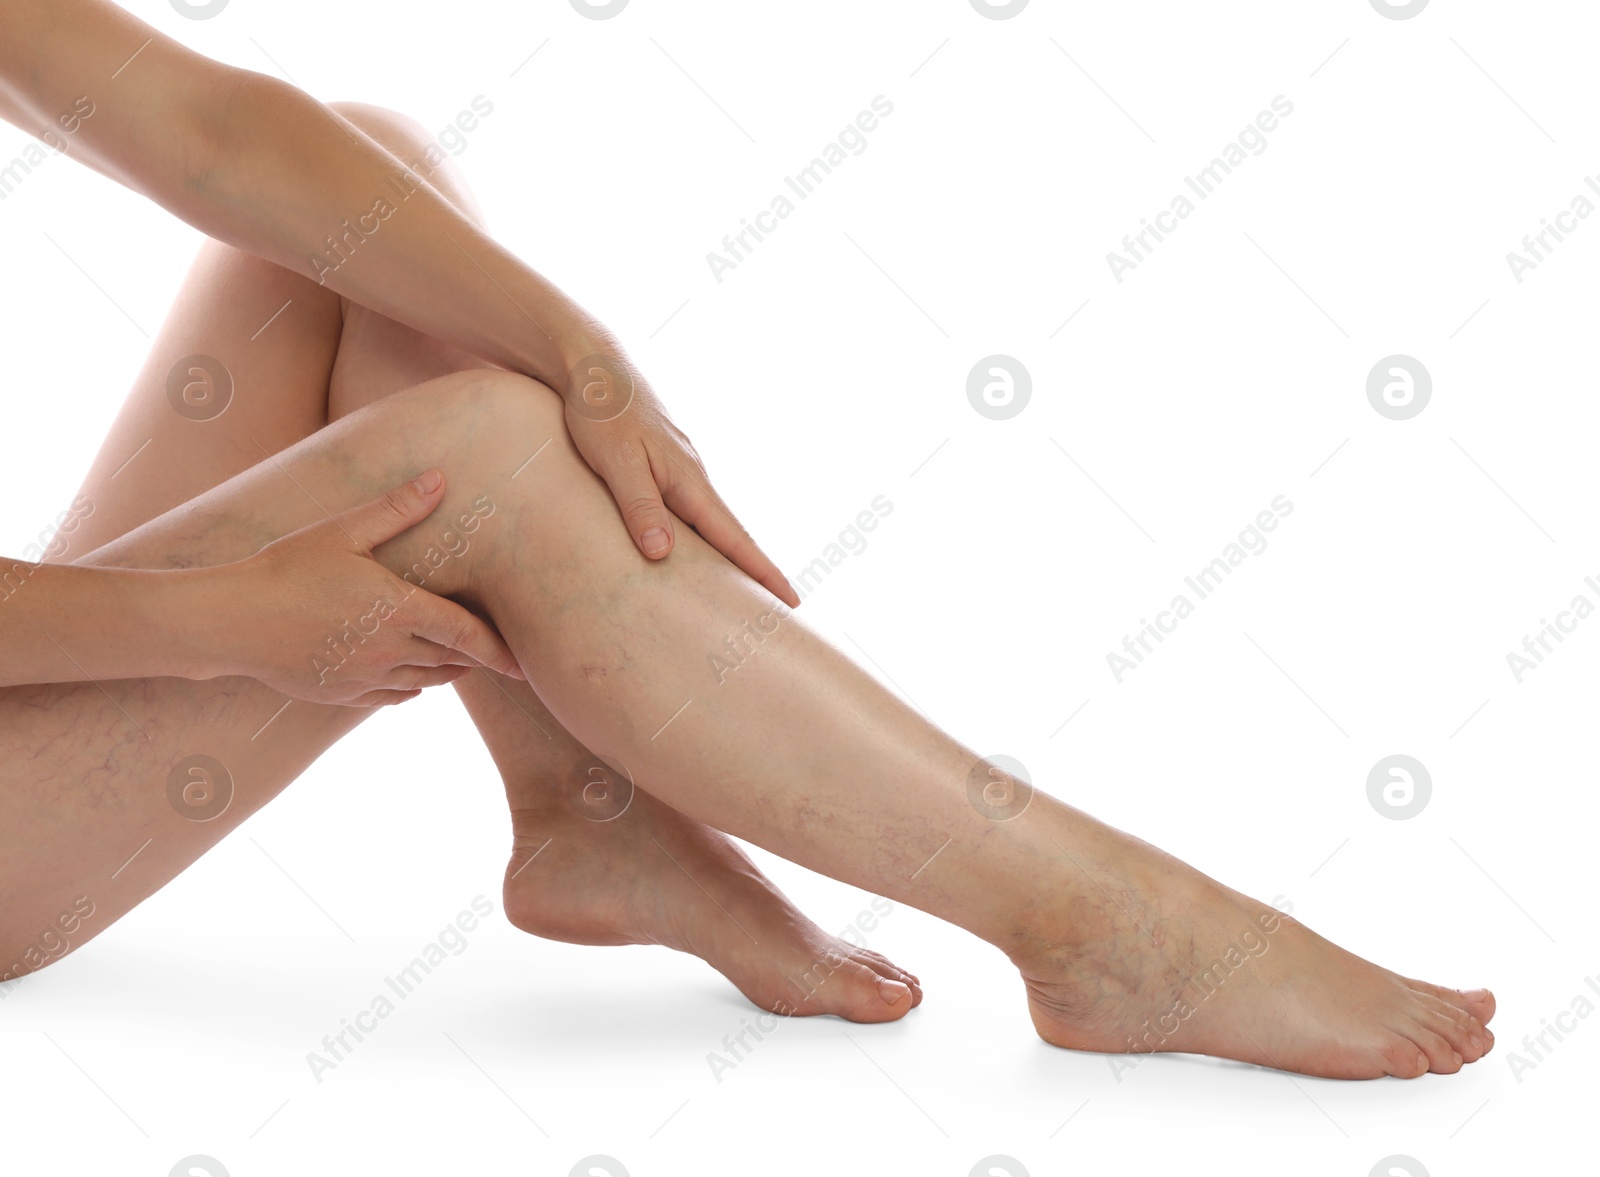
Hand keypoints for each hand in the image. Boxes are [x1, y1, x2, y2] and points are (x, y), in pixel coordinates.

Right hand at [208, 469, 525, 705]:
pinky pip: (392, 697)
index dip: (498, 651)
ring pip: (424, 682)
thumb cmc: (286, 567)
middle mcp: (389, 649)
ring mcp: (365, 676)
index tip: (523, 665)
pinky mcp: (342, 694)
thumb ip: (396, 509)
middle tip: (492, 653)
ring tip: (456, 661)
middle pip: (450, 660)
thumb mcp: (343, 531)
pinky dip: (410, 689)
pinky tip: (410, 678)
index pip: (465, 634)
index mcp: (398, 609)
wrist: (230, 620)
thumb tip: (439, 478)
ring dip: (445, 672)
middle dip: (473, 657)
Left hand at [562, 354, 799, 607]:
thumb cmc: (601, 412)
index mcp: (688, 482)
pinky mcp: (662, 469)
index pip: (735, 538)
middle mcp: (692, 480)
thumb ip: (639, 506)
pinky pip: (690, 514)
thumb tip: (663, 554)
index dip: (763, 573)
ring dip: (730, 559)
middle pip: (732, 537)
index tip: (791, 602)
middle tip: (778, 613)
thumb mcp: (616, 462)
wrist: (592, 364)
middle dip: (757, 574)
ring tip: (742, 593)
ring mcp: (679, 474)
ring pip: (711, 526)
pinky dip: (702, 540)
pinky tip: (691, 551)